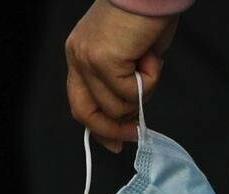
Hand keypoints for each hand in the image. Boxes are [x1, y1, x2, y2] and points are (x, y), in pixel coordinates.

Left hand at [65, 0, 178, 152]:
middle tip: (137, 133)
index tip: (116, 144)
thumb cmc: (148, 15)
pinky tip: (151, 56)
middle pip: (85, 112)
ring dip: (142, 92)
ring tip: (150, 62)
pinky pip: (130, 93)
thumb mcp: (132, 57)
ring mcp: (87, 60)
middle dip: (112, 129)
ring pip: (116, 105)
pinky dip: (149, 80)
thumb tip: (131, 115)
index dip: (99, 128)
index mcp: (81, 54)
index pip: (81, 102)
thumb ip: (125, 83)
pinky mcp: (103, 61)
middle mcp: (77, 57)